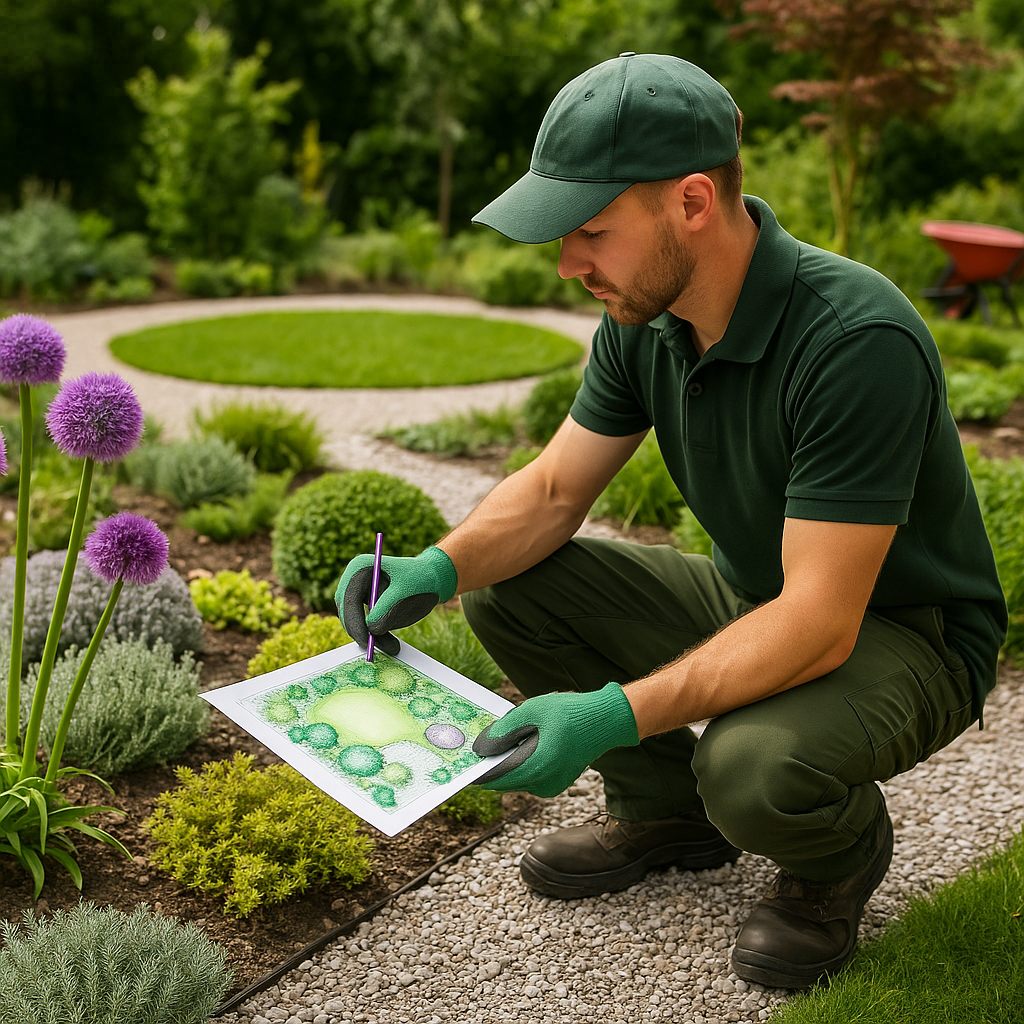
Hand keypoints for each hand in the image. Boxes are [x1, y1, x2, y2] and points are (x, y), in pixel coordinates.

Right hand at [336, 546, 457, 655]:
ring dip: (370, 637)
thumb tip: (370, 629)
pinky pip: (364, 625)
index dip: (354, 621)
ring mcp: (358, 592)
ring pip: (355, 621)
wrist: (432, 579)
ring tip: (393, 646)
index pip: (349, 598)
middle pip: (346, 611)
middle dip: (359, 631)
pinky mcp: (365, 606)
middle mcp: (354, 578)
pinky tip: (391, 643)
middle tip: (372, 650)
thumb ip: (386, 610)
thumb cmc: (420, 579)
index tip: (366, 640)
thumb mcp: (404, 592)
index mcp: (360, 567)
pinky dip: (375, 636)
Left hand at [472, 683, 638, 797]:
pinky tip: (527, 740)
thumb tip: (482, 746)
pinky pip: (531, 775)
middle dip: (493, 762)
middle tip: (482, 742)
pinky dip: (523, 761)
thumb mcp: (532, 711)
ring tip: (510, 736)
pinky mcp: (557, 781)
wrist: (607, 720)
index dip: (477, 771)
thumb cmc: (572, 713)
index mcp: (537, 768)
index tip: (463, 761)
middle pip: (505, 779)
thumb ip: (505, 730)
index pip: (495, 779)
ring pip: (517, 777)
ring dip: (509, 760)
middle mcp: (544, 784)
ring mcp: (552, 785)